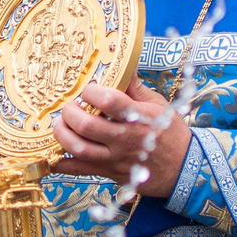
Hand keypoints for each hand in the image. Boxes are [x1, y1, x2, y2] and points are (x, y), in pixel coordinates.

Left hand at [49, 78, 189, 196]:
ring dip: (62, 134)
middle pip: (87, 126)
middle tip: (68, 107)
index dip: (92, 92)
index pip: (109, 101)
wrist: (183, 169)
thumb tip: (121, 63)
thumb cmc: (170, 132)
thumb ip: (134, 86)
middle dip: (70, 113)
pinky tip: (53, 154)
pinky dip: (61, 163)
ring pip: (79, 148)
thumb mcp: (158, 105)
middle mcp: (125, 139)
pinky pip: (78, 170)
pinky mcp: (109, 173)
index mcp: (139, 118)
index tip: (89, 89)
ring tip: (61, 124)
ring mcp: (115, 159)